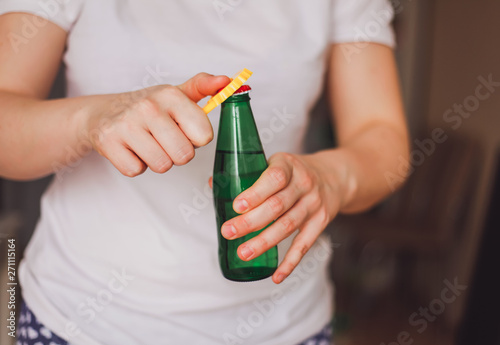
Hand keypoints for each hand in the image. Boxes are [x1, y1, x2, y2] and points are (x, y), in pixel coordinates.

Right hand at [87, 73, 229, 176]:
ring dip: (157, 160)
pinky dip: (136, 165)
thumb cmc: (149, 108)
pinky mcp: (108, 142)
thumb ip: (203, 86)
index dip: (196, 139)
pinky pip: (136, 170)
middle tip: (164, 140)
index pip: (204, 135)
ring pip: (162, 165)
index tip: (183, 130)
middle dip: (177, 153)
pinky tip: (132, 149)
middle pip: (184, 155)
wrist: (103, 112)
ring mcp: (126, 124)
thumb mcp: (176, 94)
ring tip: (148, 143)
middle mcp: (148, 107)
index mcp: (170, 95)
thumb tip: (226, 80)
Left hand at [219, 152, 344, 283]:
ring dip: (264, 242)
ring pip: (287, 226)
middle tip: (228, 232)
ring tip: (243, 252)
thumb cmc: (294, 172)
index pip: (274, 177)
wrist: (333, 177)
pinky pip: (304, 245)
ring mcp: (313, 205)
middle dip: (251, 221)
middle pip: (277, 206)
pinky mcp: (320, 223)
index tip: (236, 206)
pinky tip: (276, 276)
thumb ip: (247, 173)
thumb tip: (213, 185)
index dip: (255, 193)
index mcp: (289, 165)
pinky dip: (290, 262)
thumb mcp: (276, 163)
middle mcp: (304, 184)